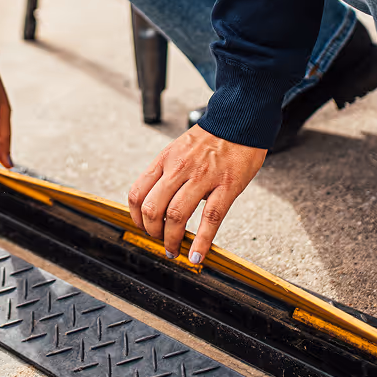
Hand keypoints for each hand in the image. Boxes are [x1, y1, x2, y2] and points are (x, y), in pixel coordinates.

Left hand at [127, 125, 266, 264]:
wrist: (240, 121)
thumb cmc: (212, 138)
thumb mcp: (178, 149)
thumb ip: (166, 172)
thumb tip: (155, 200)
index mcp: (165, 159)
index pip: (137, 193)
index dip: (136, 217)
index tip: (143, 227)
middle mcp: (180, 168)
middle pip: (152, 208)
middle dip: (152, 232)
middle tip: (159, 240)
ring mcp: (203, 177)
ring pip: (176, 216)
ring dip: (171, 240)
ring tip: (174, 250)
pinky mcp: (227, 186)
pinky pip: (211, 219)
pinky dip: (201, 243)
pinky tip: (196, 255)